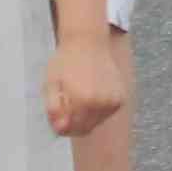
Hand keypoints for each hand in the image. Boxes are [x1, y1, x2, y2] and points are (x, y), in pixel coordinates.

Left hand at [45, 22, 131, 140]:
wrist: (88, 41)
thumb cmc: (66, 60)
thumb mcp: (51, 83)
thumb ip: (53, 109)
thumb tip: (60, 129)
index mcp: (82, 100)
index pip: (69, 129)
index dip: (60, 126)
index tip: (56, 117)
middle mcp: (101, 103)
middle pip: (84, 129)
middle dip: (72, 123)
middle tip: (66, 107)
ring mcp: (113, 101)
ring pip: (96, 123)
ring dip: (85, 117)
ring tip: (78, 96)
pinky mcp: (120, 98)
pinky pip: (106, 114)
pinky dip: (97, 110)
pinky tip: (90, 94)